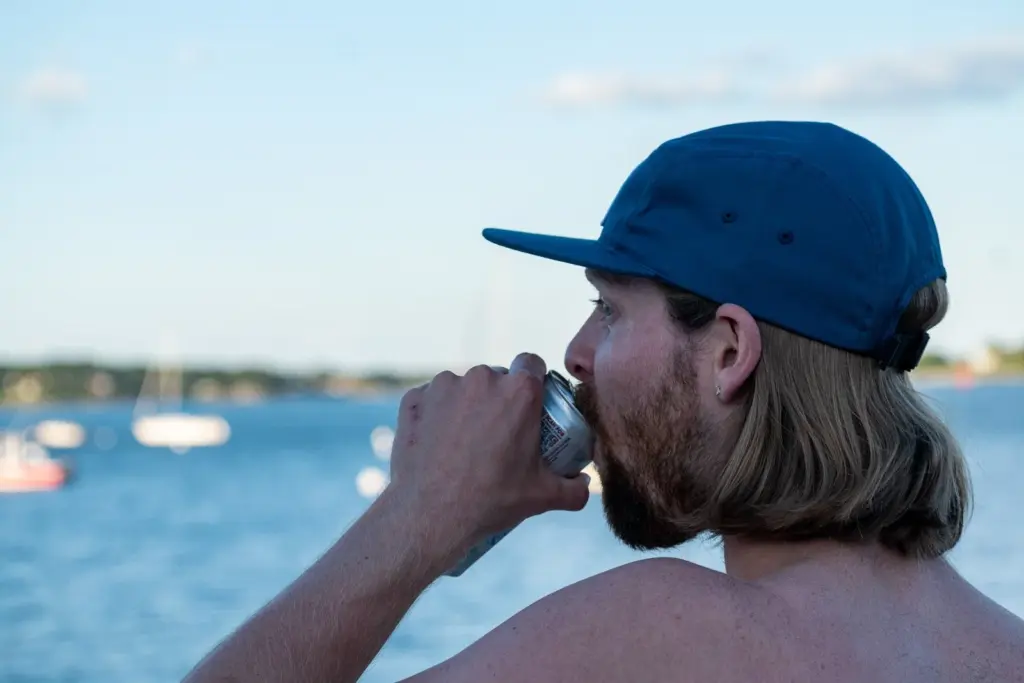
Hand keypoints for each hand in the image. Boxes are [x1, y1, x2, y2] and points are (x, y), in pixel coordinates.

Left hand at [385, 353, 590, 555]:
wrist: (430, 514)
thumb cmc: (491, 501)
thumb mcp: (543, 497)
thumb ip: (575, 489)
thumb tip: (585, 485)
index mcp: (519, 392)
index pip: (532, 364)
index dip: (532, 380)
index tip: (528, 403)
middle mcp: (482, 379)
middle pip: (496, 378)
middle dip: (498, 398)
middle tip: (496, 433)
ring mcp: (444, 386)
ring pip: (462, 387)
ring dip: (466, 405)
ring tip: (464, 441)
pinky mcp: (415, 398)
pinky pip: (431, 398)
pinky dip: (435, 414)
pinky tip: (437, 442)